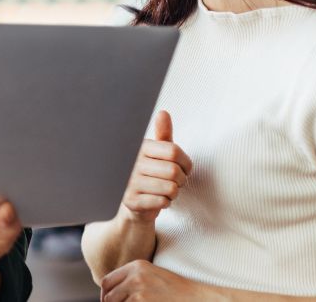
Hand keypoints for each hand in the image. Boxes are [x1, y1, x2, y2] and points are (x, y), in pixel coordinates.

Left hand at [101, 260, 222, 301]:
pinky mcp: (142, 301)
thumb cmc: (175, 291)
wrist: (197, 297)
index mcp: (135, 265)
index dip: (105, 295)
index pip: (106, 281)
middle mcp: (135, 275)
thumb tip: (108, 294)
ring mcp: (138, 289)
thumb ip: (131, 280)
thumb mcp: (151, 277)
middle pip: (108, 295)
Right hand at [121, 110, 192, 224]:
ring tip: (166, 190)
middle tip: (176, 182)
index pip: (173, 151)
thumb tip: (163, 112)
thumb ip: (163, 134)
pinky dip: (166, 202)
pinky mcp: (131, 201)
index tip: (185, 168)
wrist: (133, 202)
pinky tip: (158, 199)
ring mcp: (129, 183)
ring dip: (174, 192)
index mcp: (140, 148)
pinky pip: (162, 202)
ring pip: (170, 188)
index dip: (186, 162)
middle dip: (182, 180)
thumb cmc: (150, 173)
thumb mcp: (157, 152)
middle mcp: (132, 163)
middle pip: (174, 171)